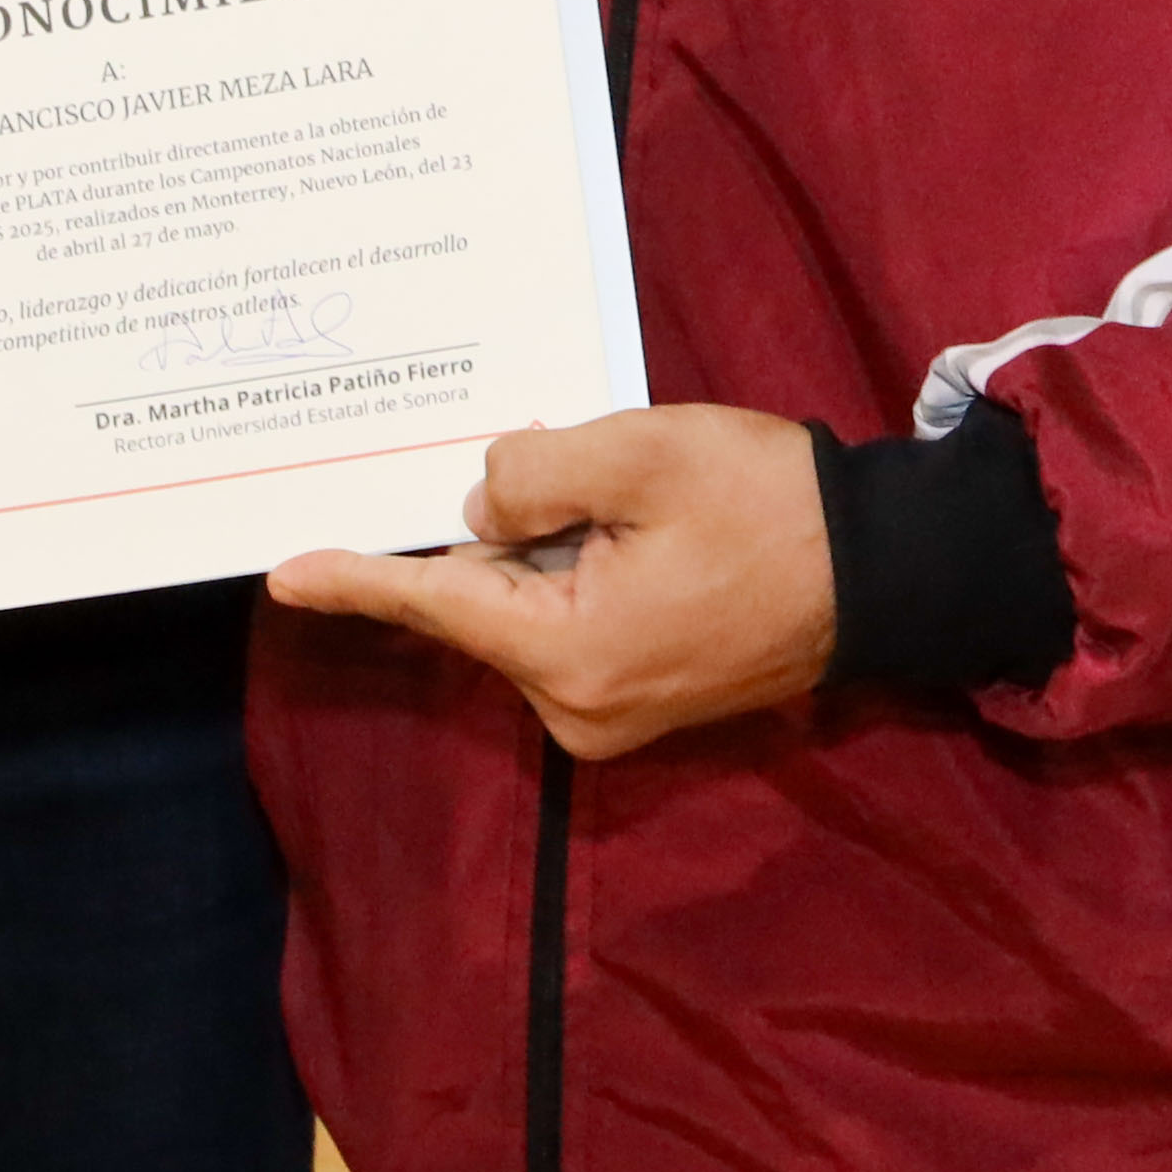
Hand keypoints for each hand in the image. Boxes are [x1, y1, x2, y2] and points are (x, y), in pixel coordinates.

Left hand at [264, 406, 835, 758]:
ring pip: (529, 609)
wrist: (888, 571)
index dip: (356, 581)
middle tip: (587, 474)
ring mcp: (613, 716)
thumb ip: (536, 472)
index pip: (437, 603)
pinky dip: (580, 573)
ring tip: (633, 501)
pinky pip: (570, 627)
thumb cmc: (771, 505)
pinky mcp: (643, 705)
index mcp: (567, 652)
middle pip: (487, 600)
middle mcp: (576, 707)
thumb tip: (480, 506)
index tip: (283, 575)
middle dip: (507, 530)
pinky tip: (639, 532)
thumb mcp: (644, 455)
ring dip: (552, 549)